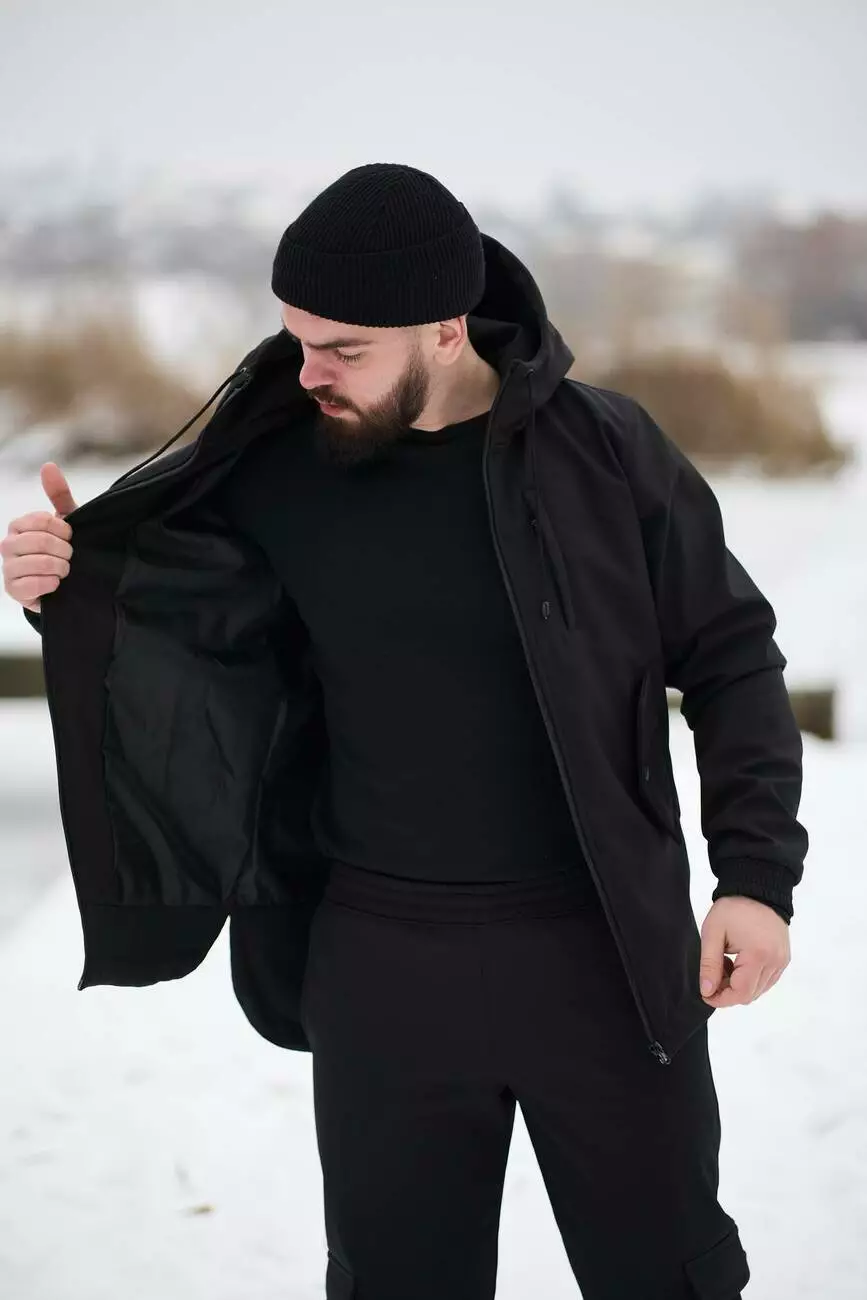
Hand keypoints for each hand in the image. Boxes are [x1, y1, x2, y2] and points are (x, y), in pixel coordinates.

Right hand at [1, 462, 77, 612]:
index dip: (63, 530)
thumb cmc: (63, 549)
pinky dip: (51, 583)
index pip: (42, 520)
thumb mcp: (66, 522)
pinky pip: (32, 584)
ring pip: (38, 563)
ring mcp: (8, 568)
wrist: (66, 584)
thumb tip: (48, 466)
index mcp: (19, 526)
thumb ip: (58, 494)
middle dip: (64, 550)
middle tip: (70, 556)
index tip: (70, 537)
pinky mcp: (13, 590)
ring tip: (64, 570)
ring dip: (60, 568)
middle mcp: (8, 545)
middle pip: (40, 541)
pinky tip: (56, 584)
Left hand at [698, 895, 790, 1006]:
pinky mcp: (784, 959)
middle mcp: (775, 961)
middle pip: (750, 995)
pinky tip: (739, 962)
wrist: (757, 889)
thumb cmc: (733, 908)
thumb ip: (709, 964)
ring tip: (726, 963)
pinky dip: (751, 979)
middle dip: (728, 991)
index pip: (741, 993)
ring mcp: (782, 961)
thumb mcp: (713, 933)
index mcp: (758, 955)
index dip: (721, 999)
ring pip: (758, 990)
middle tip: (713, 973)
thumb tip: (707, 991)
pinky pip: (766, 980)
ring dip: (739, 985)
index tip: (705, 993)